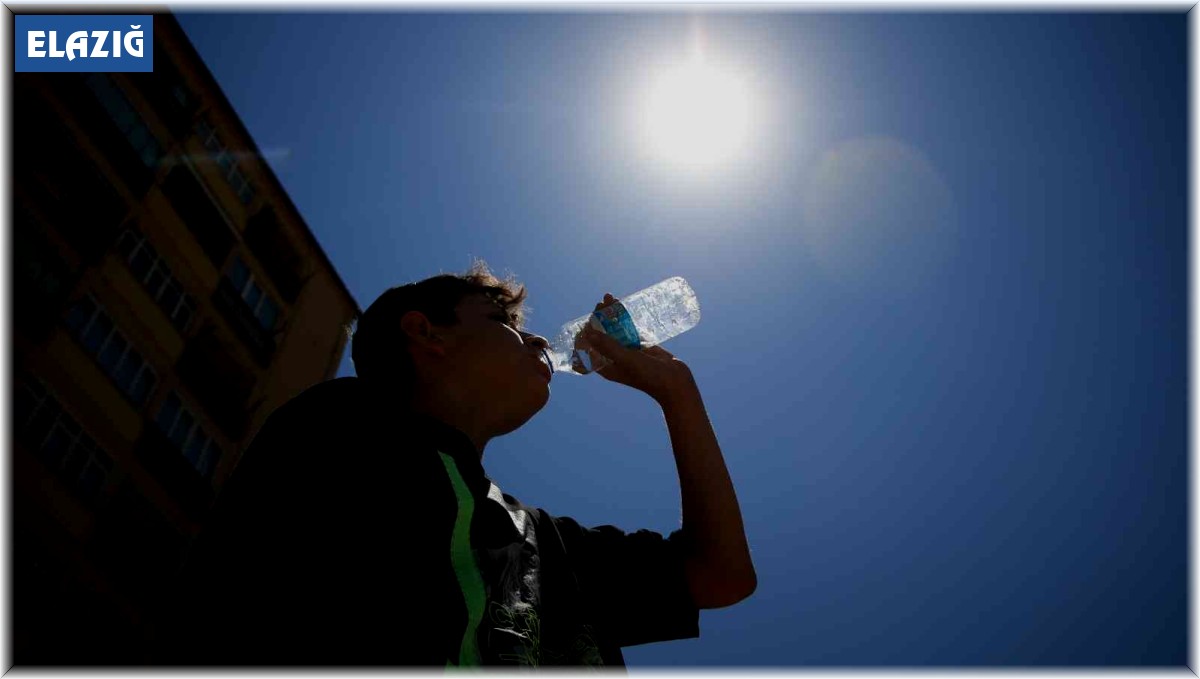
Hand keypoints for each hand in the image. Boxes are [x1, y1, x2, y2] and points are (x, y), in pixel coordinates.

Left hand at [577, 294, 695, 403]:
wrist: (675, 381)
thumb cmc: (649, 376)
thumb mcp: (626, 359)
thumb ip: (608, 346)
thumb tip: (587, 333)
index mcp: (606, 366)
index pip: (588, 348)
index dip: (585, 334)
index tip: (588, 319)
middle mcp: (613, 358)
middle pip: (600, 335)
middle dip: (598, 319)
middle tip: (601, 304)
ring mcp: (626, 351)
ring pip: (614, 329)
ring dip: (610, 315)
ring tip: (610, 298)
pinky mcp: (639, 345)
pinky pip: (628, 329)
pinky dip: (624, 318)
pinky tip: (622, 306)